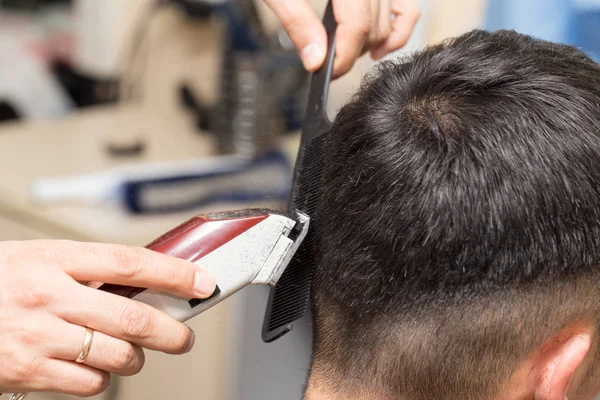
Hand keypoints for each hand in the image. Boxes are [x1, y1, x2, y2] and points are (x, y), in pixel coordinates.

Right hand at [0, 240, 215, 395]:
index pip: (129, 262)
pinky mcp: (27, 373)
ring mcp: (37, 337)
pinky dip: (102, 378)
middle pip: (133, 319)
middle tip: (183, 337)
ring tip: (129, 352)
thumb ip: (87, 270)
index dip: (173, 273)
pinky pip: (89, 383)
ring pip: (117, 356)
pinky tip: (91, 365)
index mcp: (55, 258)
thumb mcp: (39, 259)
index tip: (200, 282)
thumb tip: (145, 282)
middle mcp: (48, 296)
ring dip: (135, 358)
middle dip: (171, 332)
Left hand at [264, 0, 420, 77]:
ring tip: (343, 52)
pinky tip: (376, 47)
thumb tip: (315, 59)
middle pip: (374, 25)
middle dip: (351, 50)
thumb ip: (297, 21)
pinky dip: (397, 29)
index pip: (357, 22)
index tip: (328, 73)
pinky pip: (404, 7)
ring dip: (369, 44)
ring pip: (391, 19)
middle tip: (327, 62)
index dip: (344, 54)